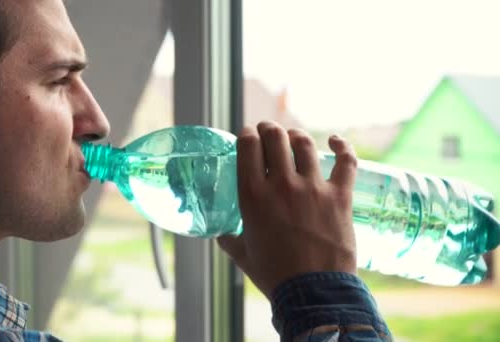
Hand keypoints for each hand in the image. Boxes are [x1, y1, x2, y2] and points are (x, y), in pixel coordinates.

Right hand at [217, 121, 357, 298]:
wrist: (313, 293)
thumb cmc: (275, 275)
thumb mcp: (244, 256)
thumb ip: (231, 241)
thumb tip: (222, 236)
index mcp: (253, 196)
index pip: (248, 147)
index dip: (247, 135)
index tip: (247, 135)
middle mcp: (282, 185)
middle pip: (275, 138)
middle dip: (269, 129)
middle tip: (268, 132)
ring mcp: (313, 188)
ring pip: (304, 144)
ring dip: (296, 136)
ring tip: (293, 137)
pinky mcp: (340, 196)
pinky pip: (345, 161)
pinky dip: (342, 146)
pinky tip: (336, 141)